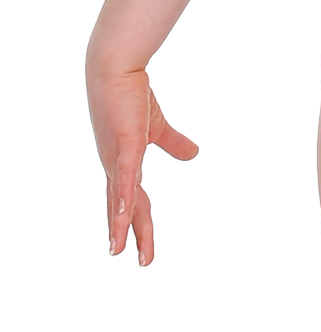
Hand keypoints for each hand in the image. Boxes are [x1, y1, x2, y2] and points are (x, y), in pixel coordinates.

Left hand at [88, 67, 198, 265]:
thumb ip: (173, 143)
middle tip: (142, 262)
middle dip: (130, 235)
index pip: (133, 201)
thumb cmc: (131, 95)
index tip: (140, 251)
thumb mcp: (157, 127)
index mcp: (123, 165)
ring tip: (117, 251)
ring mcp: (116, 157)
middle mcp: (115, 167)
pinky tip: (124, 213)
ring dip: (120, 225)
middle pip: (125, 208)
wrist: (115, 70)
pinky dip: (124, 195)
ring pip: (120, 198)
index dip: (138, 225)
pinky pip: (125, 175)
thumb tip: (194, 155)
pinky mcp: (123, 144)